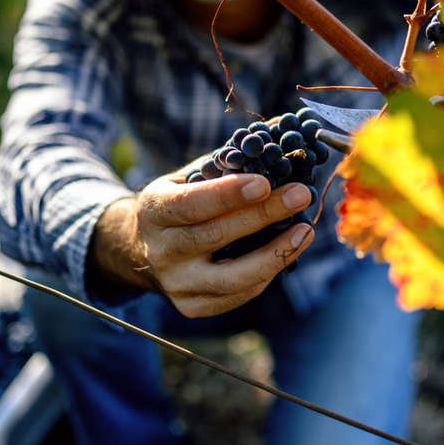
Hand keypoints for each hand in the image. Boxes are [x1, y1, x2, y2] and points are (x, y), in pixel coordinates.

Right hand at [88, 173, 314, 316]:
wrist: (137, 250)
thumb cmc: (175, 204)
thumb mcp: (184, 179)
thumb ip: (224, 165)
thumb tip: (278, 136)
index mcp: (154, 211)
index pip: (190, 204)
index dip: (228, 195)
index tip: (264, 182)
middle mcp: (161, 252)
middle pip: (216, 237)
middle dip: (263, 215)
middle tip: (300, 195)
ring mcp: (176, 284)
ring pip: (232, 278)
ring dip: (275, 253)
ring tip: (306, 231)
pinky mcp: (192, 307)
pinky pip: (237, 295)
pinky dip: (266, 275)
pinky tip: (287, 252)